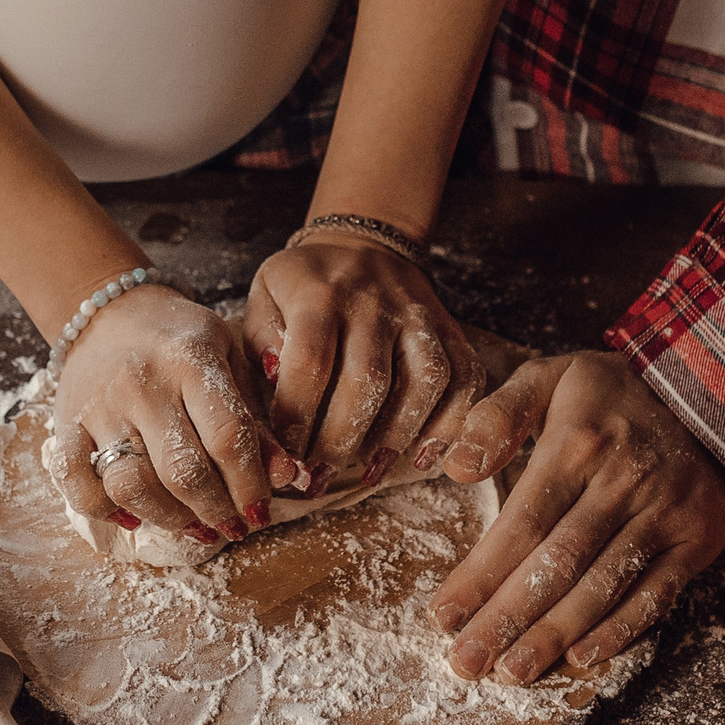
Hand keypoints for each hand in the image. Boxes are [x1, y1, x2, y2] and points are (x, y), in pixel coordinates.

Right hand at [46, 285, 302, 547]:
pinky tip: (135, 517)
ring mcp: (99, 406)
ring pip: (130, 485)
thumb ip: (257, 419)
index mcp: (192, 360)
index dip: (250, 485)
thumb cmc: (182, 340)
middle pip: (182, 471)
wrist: (111, 311)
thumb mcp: (230, 361)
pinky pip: (77, 484)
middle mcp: (142, 383)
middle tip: (232, 525)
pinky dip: (105, 511)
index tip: (261, 512)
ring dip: (168, 519)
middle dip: (215, 510)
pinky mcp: (64, 423)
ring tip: (194, 525)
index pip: (228, 437)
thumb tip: (288, 476)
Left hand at [244, 233, 486, 493]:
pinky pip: (463, 377)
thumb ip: (261, 340)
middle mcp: (373, 302)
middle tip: (319, 479)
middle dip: (341, 441)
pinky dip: (450, 423)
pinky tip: (423, 457)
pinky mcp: (449, 329)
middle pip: (367, 381)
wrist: (364, 246)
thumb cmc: (303, 286)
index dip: (298, 418)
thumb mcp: (264, 296)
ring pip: (423, 380)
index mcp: (319, 294)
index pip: (311, 363)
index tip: (287, 455)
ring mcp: (418, 315)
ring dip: (397, 436)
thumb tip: (277, 383)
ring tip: (370, 473)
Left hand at [427, 350, 724, 682]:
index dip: (481, 574)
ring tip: (511, 672)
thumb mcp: (550, 377)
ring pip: (602, 585)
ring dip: (554, 635)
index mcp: (578, 443)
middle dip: (507, 618)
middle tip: (467, 662)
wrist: (716, 388)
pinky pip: (657, 594)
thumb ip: (496, 416)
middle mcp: (623, 481)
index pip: (522, 522)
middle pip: (557, 563)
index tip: (443, 616)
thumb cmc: (614, 392)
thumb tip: (455, 467)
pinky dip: (620, 630)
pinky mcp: (697, 538)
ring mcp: (665, 513)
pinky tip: (582, 658)